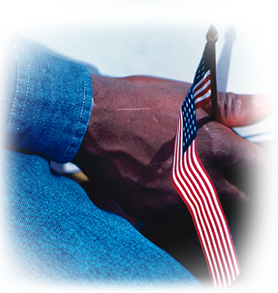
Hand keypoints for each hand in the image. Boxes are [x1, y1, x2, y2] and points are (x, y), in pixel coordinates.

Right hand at [72, 75, 269, 222]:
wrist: (94, 121)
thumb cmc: (136, 106)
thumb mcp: (186, 98)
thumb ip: (230, 107)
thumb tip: (261, 106)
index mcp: (213, 147)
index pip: (257, 165)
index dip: (255, 164)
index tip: (247, 163)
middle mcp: (198, 180)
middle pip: (240, 199)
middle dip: (238, 190)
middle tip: (221, 177)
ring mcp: (173, 200)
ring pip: (210, 216)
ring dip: (209, 204)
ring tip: (191, 183)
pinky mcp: (150, 211)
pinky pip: (178, 221)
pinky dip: (180, 210)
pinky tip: (170, 192)